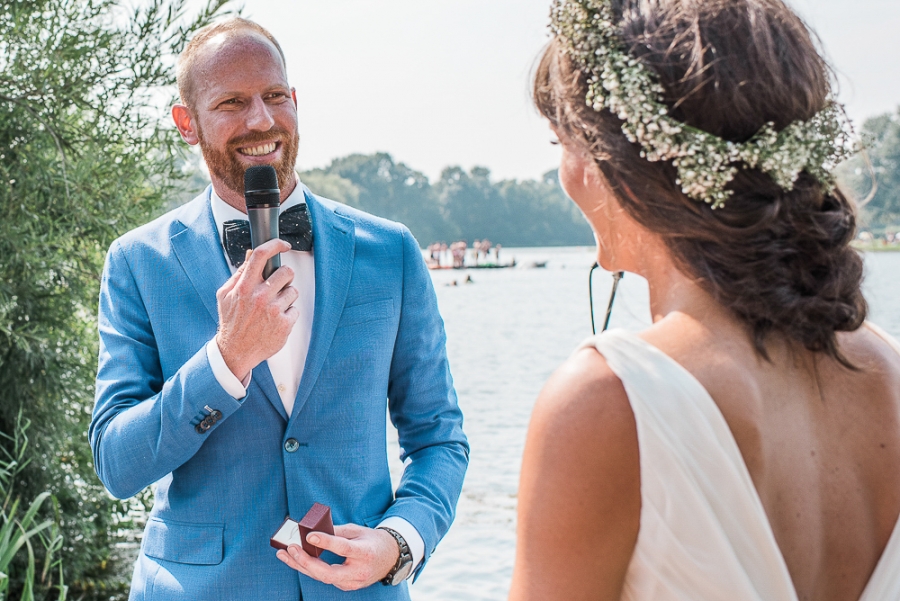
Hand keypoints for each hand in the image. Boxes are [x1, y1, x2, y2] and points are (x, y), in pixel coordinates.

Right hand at [215, 239, 297, 380]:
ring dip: (286, 297)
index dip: (275, 244)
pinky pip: (295, 309)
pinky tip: (275, 321)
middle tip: (277, 286)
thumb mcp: (226, 295)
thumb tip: (251, 254)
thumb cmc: (231, 322)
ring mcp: (273, 310)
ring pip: (293, 291)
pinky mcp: (284, 324)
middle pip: (286, 272)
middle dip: (284, 277)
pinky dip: (288, 314)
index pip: (261, 255)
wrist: (235, 351)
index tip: (284, 244)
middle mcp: (260, 297)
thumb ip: (239, 274)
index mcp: (244, 287)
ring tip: (273, 307)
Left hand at [276, 524, 399, 590]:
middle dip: (306, 562)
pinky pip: (324, 578)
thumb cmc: (373, 541)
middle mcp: (359, 572)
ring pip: (322, 577)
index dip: (326, 542)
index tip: (309, 536)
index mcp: (365, 553)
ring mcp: (352, 583)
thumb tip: (315, 530)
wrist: (390, 559)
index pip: (343, 549)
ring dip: (301, 566)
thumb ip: (338, 532)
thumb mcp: (359, 531)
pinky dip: (310, 569)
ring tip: (284, 554)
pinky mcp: (346, 586)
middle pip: (328, 573)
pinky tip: (296, 560)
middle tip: (290, 548)